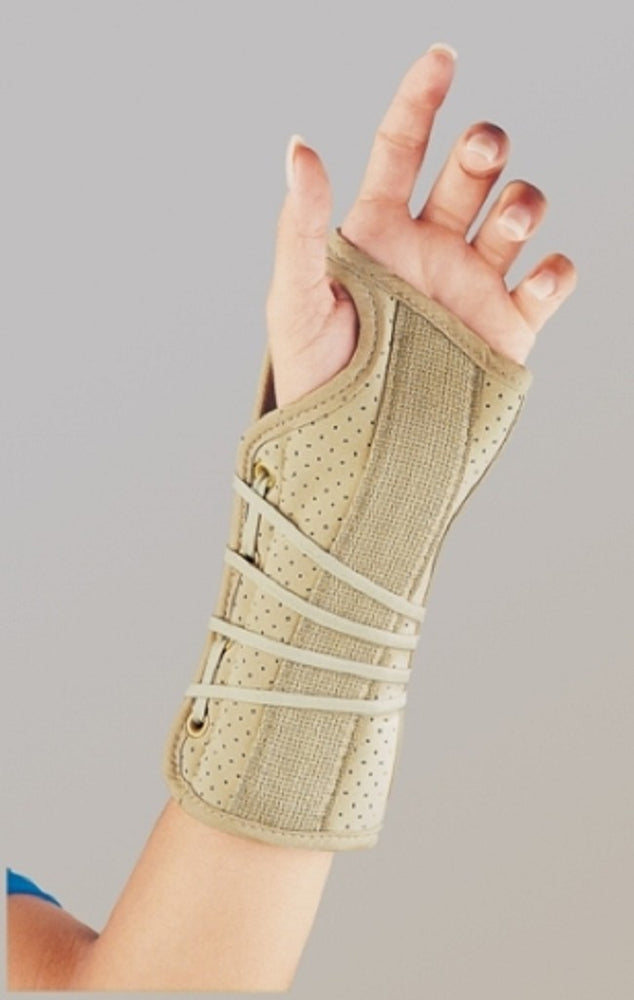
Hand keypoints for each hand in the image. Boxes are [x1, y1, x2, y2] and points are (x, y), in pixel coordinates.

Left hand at [266, 44, 576, 406]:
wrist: (357, 452)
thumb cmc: (315, 380)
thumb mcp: (297, 300)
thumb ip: (302, 226)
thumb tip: (299, 146)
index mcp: (378, 231)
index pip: (403, 145)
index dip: (423, 95)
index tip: (443, 55)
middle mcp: (430, 248)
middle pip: (471, 170)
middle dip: (484, 147)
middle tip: (480, 154)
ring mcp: (471, 284)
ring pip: (517, 213)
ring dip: (524, 201)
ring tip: (509, 224)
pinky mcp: (505, 327)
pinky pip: (548, 282)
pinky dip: (555, 270)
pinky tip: (538, 277)